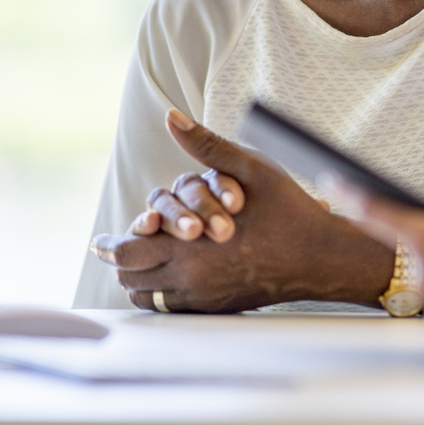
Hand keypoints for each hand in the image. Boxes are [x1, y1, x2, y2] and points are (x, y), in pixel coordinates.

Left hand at [91, 109, 395, 312]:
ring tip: (140, 258)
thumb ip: (204, 144)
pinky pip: (172, 308)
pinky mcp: (218, 307)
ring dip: (140, 277)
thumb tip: (172, 117)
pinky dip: (162, 292)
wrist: (323, 257)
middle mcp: (192, 278)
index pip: (128, 252)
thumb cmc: (289, 210)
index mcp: (192, 246)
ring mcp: (205, 298)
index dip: (109, 246)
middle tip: (113, 247)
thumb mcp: (249, 168)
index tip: (100, 241)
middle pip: (130, 278)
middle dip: (120, 260)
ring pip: (148, 297)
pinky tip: (170, 273)